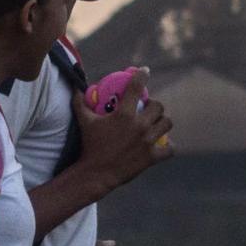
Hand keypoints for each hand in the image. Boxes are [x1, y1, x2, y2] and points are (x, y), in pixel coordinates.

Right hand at [72, 68, 173, 190]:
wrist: (95, 173)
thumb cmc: (90, 145)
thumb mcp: (84, 121)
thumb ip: (79, 101)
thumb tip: (75, 87)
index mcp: (124, 114)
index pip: (136, 87)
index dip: (142, 75)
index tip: (145, 71)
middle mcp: (139, 126)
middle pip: (158, 106)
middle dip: (154, 104)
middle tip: (148, 108)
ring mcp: (147, 141)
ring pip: (166, 123)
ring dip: (162, 121)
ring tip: (157, 123)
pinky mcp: (152, 157)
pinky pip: (170, 149)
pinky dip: (169, 146)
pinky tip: (164, 144)